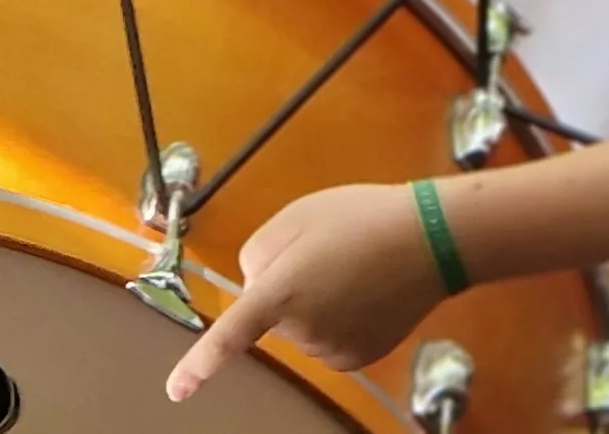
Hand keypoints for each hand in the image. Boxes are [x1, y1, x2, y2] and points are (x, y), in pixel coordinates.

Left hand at [167, 182, 452, 400]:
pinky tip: (366, 292)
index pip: (230, 336)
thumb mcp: (296, 216)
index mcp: (280, 293)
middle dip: (287, 287)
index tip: (176, 391)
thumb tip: (256, 284)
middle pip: (274, 314)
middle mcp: (303, 331)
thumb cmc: (360, 219)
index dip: (199, 365)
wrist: (432, 240)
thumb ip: (259, 252)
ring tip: (353, 267)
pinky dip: (339, 321)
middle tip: (325, 253)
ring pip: (303, 329)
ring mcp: (333, 349)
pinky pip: (330, 341)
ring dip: (316, 304)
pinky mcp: (359, 358)